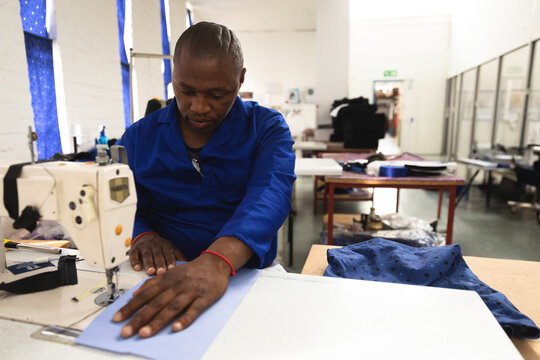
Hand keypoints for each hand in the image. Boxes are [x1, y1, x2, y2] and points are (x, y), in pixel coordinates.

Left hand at [113, 253, 229, 337]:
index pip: (144, 295)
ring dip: (158, 321)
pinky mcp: (204, 298)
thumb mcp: (170, 272)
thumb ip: (152, 283)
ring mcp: (190, 292)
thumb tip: (135, 294)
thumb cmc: (191, 271)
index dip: (130, 307)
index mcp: (166, 280)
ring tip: (145, 333)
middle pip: (155, 304)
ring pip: (172, 308)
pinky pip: (194, 310)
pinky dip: (185, 319)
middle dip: (139, 318)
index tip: (117, 319)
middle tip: (126, 332)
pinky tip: (176, 328)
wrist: (215, 263)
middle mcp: (176, 286)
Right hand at [130, 232, 185, 274]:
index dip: (170, 260)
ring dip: (148, 263)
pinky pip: (134, 254)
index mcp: (166, 245)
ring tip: (150, 272)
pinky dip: (135, 261)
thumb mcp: (171, 250)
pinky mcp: (135, 249)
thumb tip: (189, 266)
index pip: (169, 253)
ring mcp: (145, 246)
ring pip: (147, 255)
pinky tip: (137, 268)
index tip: (171, 268)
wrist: (146, 237)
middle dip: (160, 263)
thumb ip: (179, 257)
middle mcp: (156, 244)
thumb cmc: (161, 248)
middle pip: (158, 254)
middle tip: (161, 272)